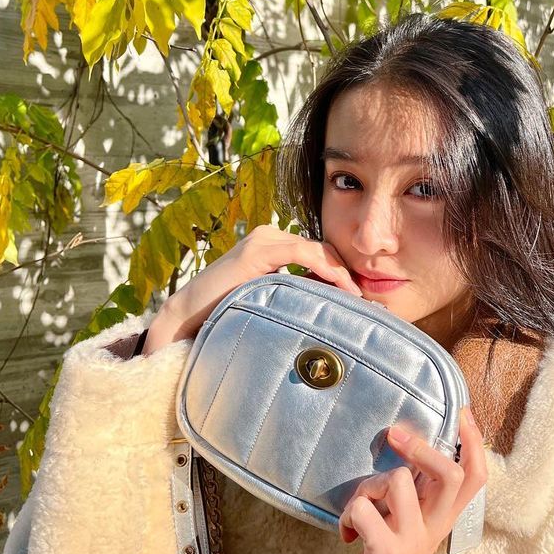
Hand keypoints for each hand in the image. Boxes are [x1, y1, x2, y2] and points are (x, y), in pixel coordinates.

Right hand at [141, 225, 360, 354]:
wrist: (188, 317)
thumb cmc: (229, 313)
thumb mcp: (272, 299)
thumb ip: (297, 293)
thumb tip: (334, 304)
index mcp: (275, 245)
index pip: (319, 254)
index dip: (342, 272)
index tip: (362, 296)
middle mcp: (270, 236)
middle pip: (322, 250)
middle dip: (345, 271)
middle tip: (365, 298)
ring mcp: (263, 239)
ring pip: (317, 249)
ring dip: (340, 271)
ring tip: (356, 296)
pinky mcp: (257, 250)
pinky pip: (302, 252)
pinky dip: (325, 267)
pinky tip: (340, 285)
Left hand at [325, 407, 486, 553]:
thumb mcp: (407, 524)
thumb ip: (416, 493)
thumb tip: (413, 445)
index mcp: (441, 520)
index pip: (476, 477)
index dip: (474, 442)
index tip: (463, 413)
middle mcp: (434, 531)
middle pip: (452, 475)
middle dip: (422, 447)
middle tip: (396, 435)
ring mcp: (412, 544)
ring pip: (399, 481)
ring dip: (369, 484)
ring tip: (360, 507)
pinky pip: (363, 509)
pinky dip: (348, 513)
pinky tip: (347, 532)